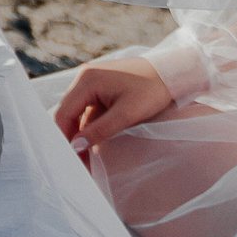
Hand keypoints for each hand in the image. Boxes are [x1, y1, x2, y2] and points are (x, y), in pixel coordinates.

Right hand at [51, 56, 175, 151]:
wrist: (172, 74)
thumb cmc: (152, 90)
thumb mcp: (127, 114)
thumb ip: (99, 130)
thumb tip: (75, 146)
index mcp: (87, 80)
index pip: (64, 113)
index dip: (64, 137)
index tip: (70, 159)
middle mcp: (84, 77)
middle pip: (67, 113)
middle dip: (71, 138)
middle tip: (78, 162)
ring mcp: (92, 81)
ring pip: (77, 112)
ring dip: (80, 134)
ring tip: (86, 158)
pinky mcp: (100, 87)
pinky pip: (88, 109)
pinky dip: (90, 126)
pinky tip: (95, 143)